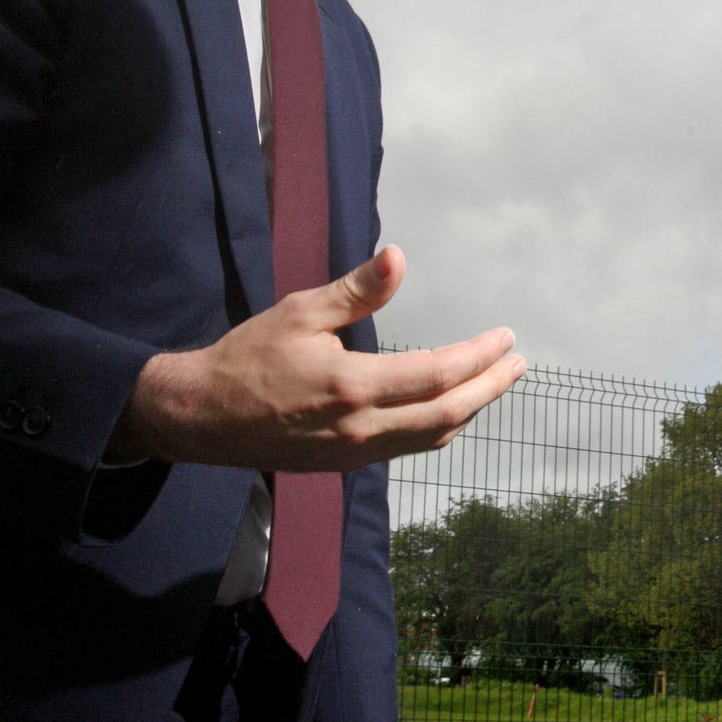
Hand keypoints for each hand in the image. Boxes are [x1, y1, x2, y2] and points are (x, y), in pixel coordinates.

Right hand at [110, 245, 524, 470]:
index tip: (505, 338)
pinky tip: (451, 406)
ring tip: (495, 383)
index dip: (480, 357)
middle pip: (449, 413)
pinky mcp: (347, 463)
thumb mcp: (299, 311)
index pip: (438, 374)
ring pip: (432, 436)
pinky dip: (439, 426)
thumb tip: (398, 258)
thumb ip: (356, 290)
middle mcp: (362, 427)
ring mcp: (356, 452)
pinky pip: (408, 447)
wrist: (203, 417)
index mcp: (353, 385)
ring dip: (470, 410)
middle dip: (491, 388)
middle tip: (518, 364)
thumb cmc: (247, 357)